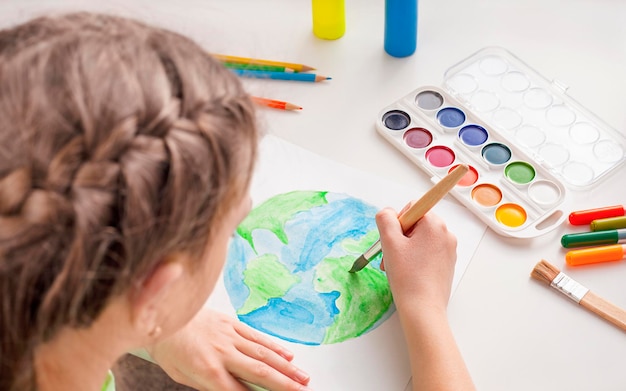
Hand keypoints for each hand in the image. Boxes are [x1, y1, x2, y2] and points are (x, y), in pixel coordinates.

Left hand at [146, 307, 310, 390]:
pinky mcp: (231, 323)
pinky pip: (257, 336)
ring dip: (286, 367)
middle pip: (259, 371)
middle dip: (284, 384)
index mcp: (207, 370)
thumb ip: (207, 384)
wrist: (161, 311)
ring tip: (304, 378)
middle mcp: (222, 352)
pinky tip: (289, 356)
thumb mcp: (181, 375)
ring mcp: (229, 336)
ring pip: (264, 353)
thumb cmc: (168, 346)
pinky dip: (275, 346)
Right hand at [376, 208, 456, 311]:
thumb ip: (386, 219)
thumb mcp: (389, 242)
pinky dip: (415, 258)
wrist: (423, 309)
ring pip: (420, 239)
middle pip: (416, 224)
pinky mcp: (447, 263)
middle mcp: (446, 234)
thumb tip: (388, 213)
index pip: (412, 208)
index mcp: (435, 224)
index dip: (398, 223)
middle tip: (392, 255)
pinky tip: (408, 272)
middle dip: (401, 237)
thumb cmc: (407, 276)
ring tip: (398, 266)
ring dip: (406, 249)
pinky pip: (428, 251)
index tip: (394, 240)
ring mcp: (449, 250)